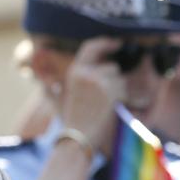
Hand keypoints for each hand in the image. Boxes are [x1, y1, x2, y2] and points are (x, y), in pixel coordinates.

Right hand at [61, 37, 125, 155]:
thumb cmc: (72, 120)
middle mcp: (85, 72)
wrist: (77, 137)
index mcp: (74, 71)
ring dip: (118, 90)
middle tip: (104, 98)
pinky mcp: (109, 91)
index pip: (90, 47)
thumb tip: (55, 79)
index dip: (105, 43)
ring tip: (104, 105)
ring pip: (119, 78)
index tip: (116, 43)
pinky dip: (121, 98)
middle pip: (111, 67)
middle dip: (113, 80)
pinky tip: (109, 108)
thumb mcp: (62, 96)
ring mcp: (98, 80)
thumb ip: (63, 83)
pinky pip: (123, 89)